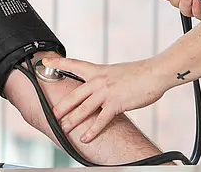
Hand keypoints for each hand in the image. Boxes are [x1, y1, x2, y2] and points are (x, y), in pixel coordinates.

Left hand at [42, 57, 170, 144]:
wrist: (154, 73)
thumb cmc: (139, 73)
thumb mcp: (117, 72)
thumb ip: (106, 80)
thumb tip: (100, 88)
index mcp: (99, 70)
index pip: (74, 64)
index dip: (58, 63)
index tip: (45, 62)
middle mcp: (99, 80)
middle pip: (74, 95)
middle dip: (61, 107)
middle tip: (51, 115)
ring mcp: (106, 92)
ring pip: (83, 109)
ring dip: (72, 121)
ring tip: (63, 129)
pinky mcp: (116, 103)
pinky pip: (100, 120)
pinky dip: (92, 130)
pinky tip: (85, 137)